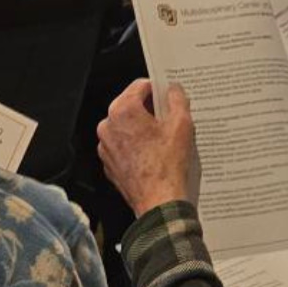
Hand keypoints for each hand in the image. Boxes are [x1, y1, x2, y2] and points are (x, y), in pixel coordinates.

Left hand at [97, 80, 200, 215]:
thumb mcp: (182, 124)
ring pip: (126, 125)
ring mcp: (105, 146)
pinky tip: (153, 153)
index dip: (157, 88)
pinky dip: (135, 144)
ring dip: (142, 127)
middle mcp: (108, 126)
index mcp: (123, 111)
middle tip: (169, 118)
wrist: (159, 201)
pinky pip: (122, 144)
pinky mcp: (108, 162)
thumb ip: (177, 99)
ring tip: (163, 138)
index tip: (168, 96)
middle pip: (131, 105)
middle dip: (149, 109)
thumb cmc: (168, 164)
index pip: (140, 86)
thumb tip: (173, 89)